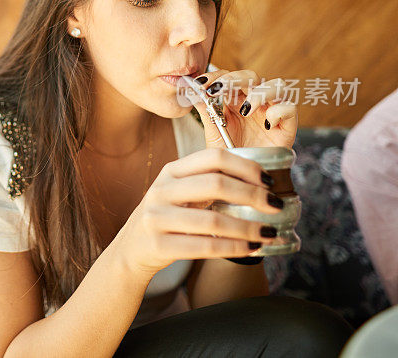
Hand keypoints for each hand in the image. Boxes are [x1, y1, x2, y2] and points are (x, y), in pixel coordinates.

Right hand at [118, 148, 282, 275]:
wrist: (131, 250)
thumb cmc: (166, 218)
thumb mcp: (178, 192)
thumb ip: (208, 183)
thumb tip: (260, 183)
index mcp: (171, 171)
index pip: (213, 158)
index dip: (246, 166)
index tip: (269, 179)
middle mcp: (161, 190)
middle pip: (216, 184)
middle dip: (253, 195)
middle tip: (276, 205)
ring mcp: (157, 217)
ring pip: (213, 221)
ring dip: (248, 228)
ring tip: (269, 233)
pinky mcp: (158, 244)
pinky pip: (205, 247)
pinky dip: (234, 248)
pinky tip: (251, 248)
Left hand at [189, 67, 297, 148]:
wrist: (242, 181)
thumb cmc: (229, 155)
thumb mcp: (213, 132)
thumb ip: (206, 110)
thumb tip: (192, 91)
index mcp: (235, 100)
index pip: (228, 76)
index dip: (215, 76)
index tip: (200, 84)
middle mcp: (254, 102)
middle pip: (251, 76)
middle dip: (234, 79)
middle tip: (218, 89)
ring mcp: (272, 112)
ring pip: (277, 85)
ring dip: (259, 93)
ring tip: (246, 110)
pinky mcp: (287, 126)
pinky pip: (290, 108)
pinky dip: (278, 111)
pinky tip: (266, 125)